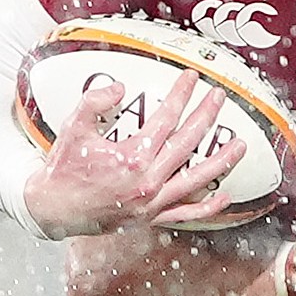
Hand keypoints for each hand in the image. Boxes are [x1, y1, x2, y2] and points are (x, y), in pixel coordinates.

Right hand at [25, 70, 246, 236]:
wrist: (53, 209)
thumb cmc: (63, 169)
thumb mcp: (73, 128)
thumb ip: (95, 102)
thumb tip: (122, 88)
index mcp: (132, 157)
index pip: (166, 119)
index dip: (182, 95)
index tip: (192, 78)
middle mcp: (148, 181)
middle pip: (188, 143)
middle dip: (207, 116)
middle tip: (220, 97)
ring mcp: (153, 202)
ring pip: (197, 179)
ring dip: (222, 161)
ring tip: (241, 145)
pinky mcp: (151, 217)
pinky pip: (186, 214)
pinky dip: (208, 207)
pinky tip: (225, 195)